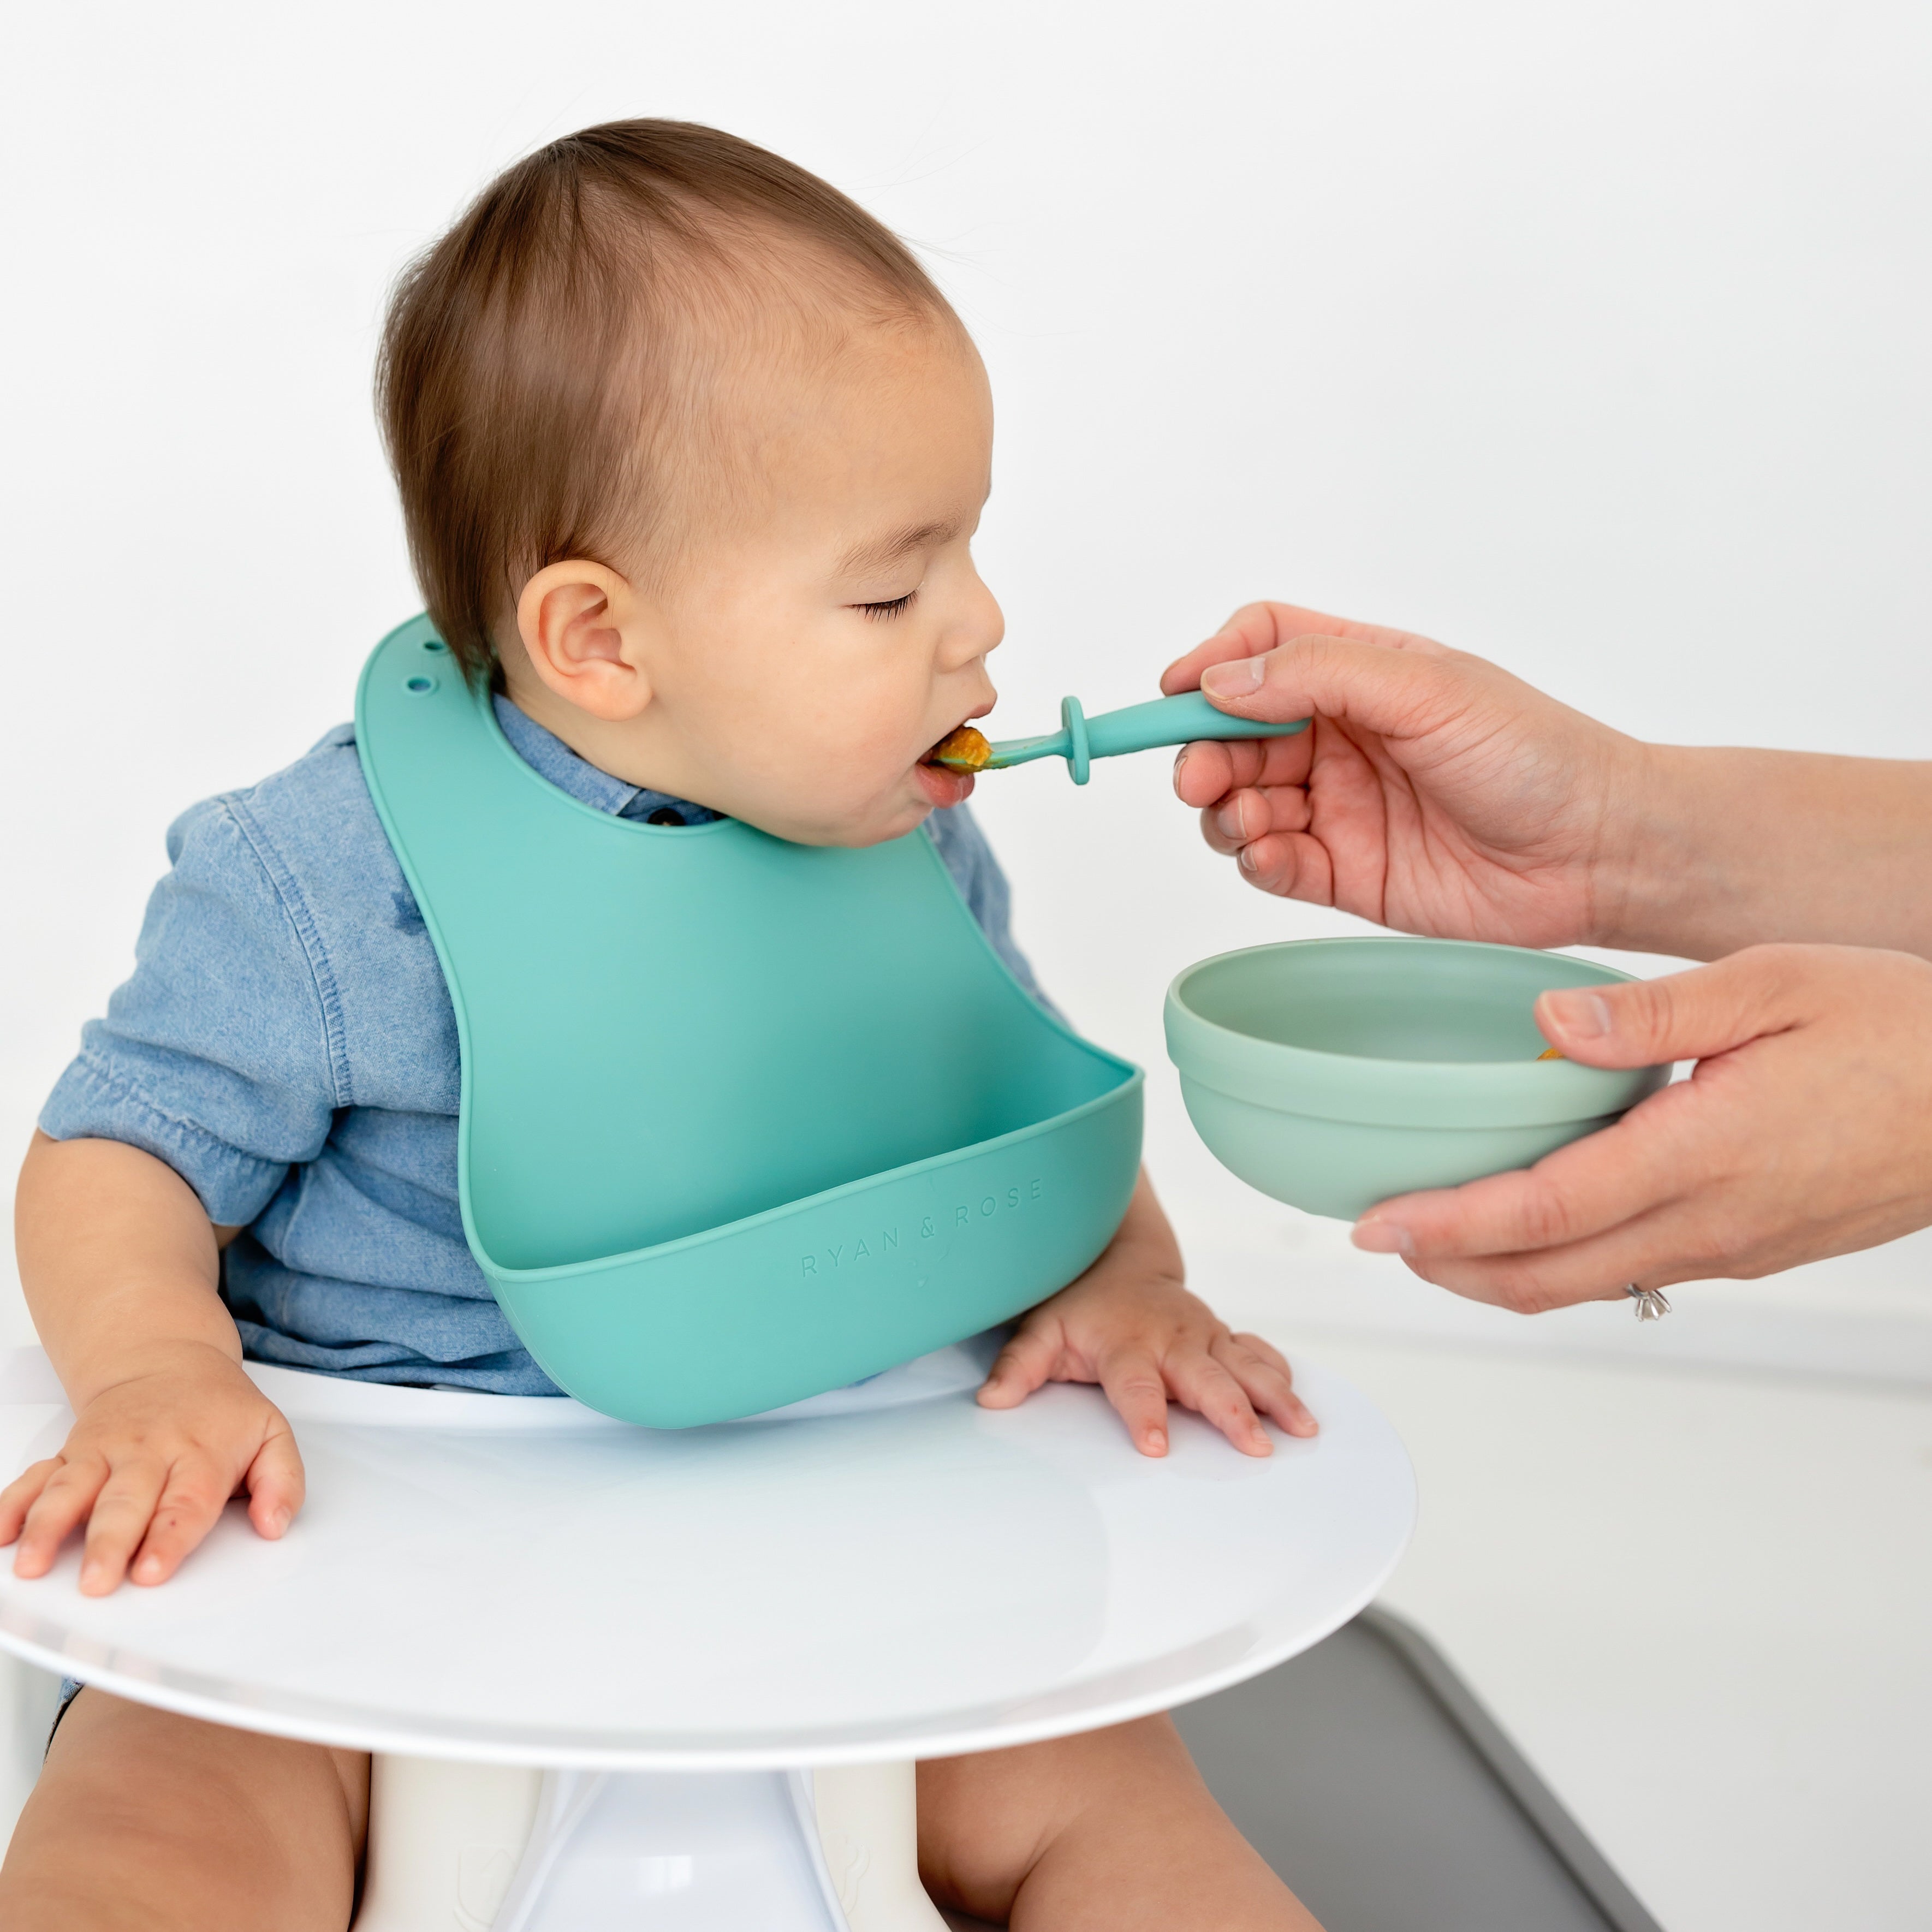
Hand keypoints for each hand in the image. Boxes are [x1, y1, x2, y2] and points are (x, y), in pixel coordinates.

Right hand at [0, 1341, 303, 1594]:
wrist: (169, 1360)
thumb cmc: (220, 1411)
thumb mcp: (272, 1434)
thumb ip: (282, 1482)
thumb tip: (275, 1524)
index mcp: (200, 1451)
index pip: (186, 1501)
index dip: (168, 1538)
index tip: (152, 1571)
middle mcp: (147, 1451)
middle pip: (125, 1501)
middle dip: (108, 1543)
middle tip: (96, 1583)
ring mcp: (103, 1451)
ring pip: (71, 1489)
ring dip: (49, 1527)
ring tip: (32, 1563)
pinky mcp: (70, 1452)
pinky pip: (35, 1477)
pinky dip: (12, 1505)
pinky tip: (1, 1534)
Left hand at [977, 1174, 1316, 1454]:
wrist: (1115, 1254)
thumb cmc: (1076, 1303)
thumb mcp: (1040, 1330)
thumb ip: (1019, 1367)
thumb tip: (991, 1401)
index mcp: (1126, 1343)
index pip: (1135, 1385)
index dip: (1144, 1415)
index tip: (1156, 1446)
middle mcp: (1172, 1339)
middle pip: (1204, 1378)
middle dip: (1231, 1411)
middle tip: (1255, 1445)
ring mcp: (1203, 1334)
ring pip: (1244, 1365)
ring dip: (1275, 1396)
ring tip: (1304, 1429)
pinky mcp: (1223, 1335)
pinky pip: (1258, 1352)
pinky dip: (1282, 1373)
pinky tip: (1304, 1403)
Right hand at [1163, 601, 1649, 948]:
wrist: (1597, 850)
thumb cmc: (1534, 754)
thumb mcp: (1424, 687)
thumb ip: (1317, 673)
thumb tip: (1221, 681)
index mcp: (1360, 673)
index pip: (1259, 648)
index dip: (1211, 664)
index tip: (1176, 692)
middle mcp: (1340, 736)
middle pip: (1232, 732)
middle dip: (1202, 752)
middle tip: (1199, 778)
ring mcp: (1339, 805)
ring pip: (1240, 803)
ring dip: (1224, 812)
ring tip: (1250, 823)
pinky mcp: (1345, 873)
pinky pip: (1272, 865)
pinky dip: (1255, 860)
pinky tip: (1273, 855)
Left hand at [1351, 944, 1931, 1307]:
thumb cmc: (1903, 1026)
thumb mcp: (1772, 982)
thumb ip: (1648, 1011)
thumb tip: (1546, 1022)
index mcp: (1703, 1154)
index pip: (1540, 1213)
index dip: (1444, 1227)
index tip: (1371, 1229)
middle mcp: (1710, 1223)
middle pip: (1543, 1277)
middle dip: (1448, 1266)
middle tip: (1378, 1235)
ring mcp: (1733, 1248)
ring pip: (1585, 1283)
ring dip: (1499, 1267)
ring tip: (1435, 1227)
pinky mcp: (1751, 1249)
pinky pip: (1632, 1269)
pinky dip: (1561, 1258)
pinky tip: (1536, 1214)